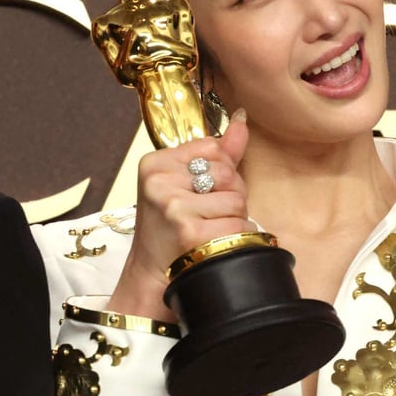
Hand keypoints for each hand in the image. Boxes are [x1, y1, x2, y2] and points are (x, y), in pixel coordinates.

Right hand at [109, 111, 255, 319]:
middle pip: (229, 175)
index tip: (200, 193)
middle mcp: (160, 181)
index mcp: (156, 163)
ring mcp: (174, 206)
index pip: (214, 149)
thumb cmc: (173, 228)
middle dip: (230, 197)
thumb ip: (218, 152)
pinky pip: (238, 226)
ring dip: (233, 220)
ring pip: (237, 201)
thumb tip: (241, 119)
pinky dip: (235, 238)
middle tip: (206, 216)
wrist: (153, 276)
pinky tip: (214, 245)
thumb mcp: (185, 184)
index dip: (221, 174)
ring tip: (208, 231)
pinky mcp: (189, 231)